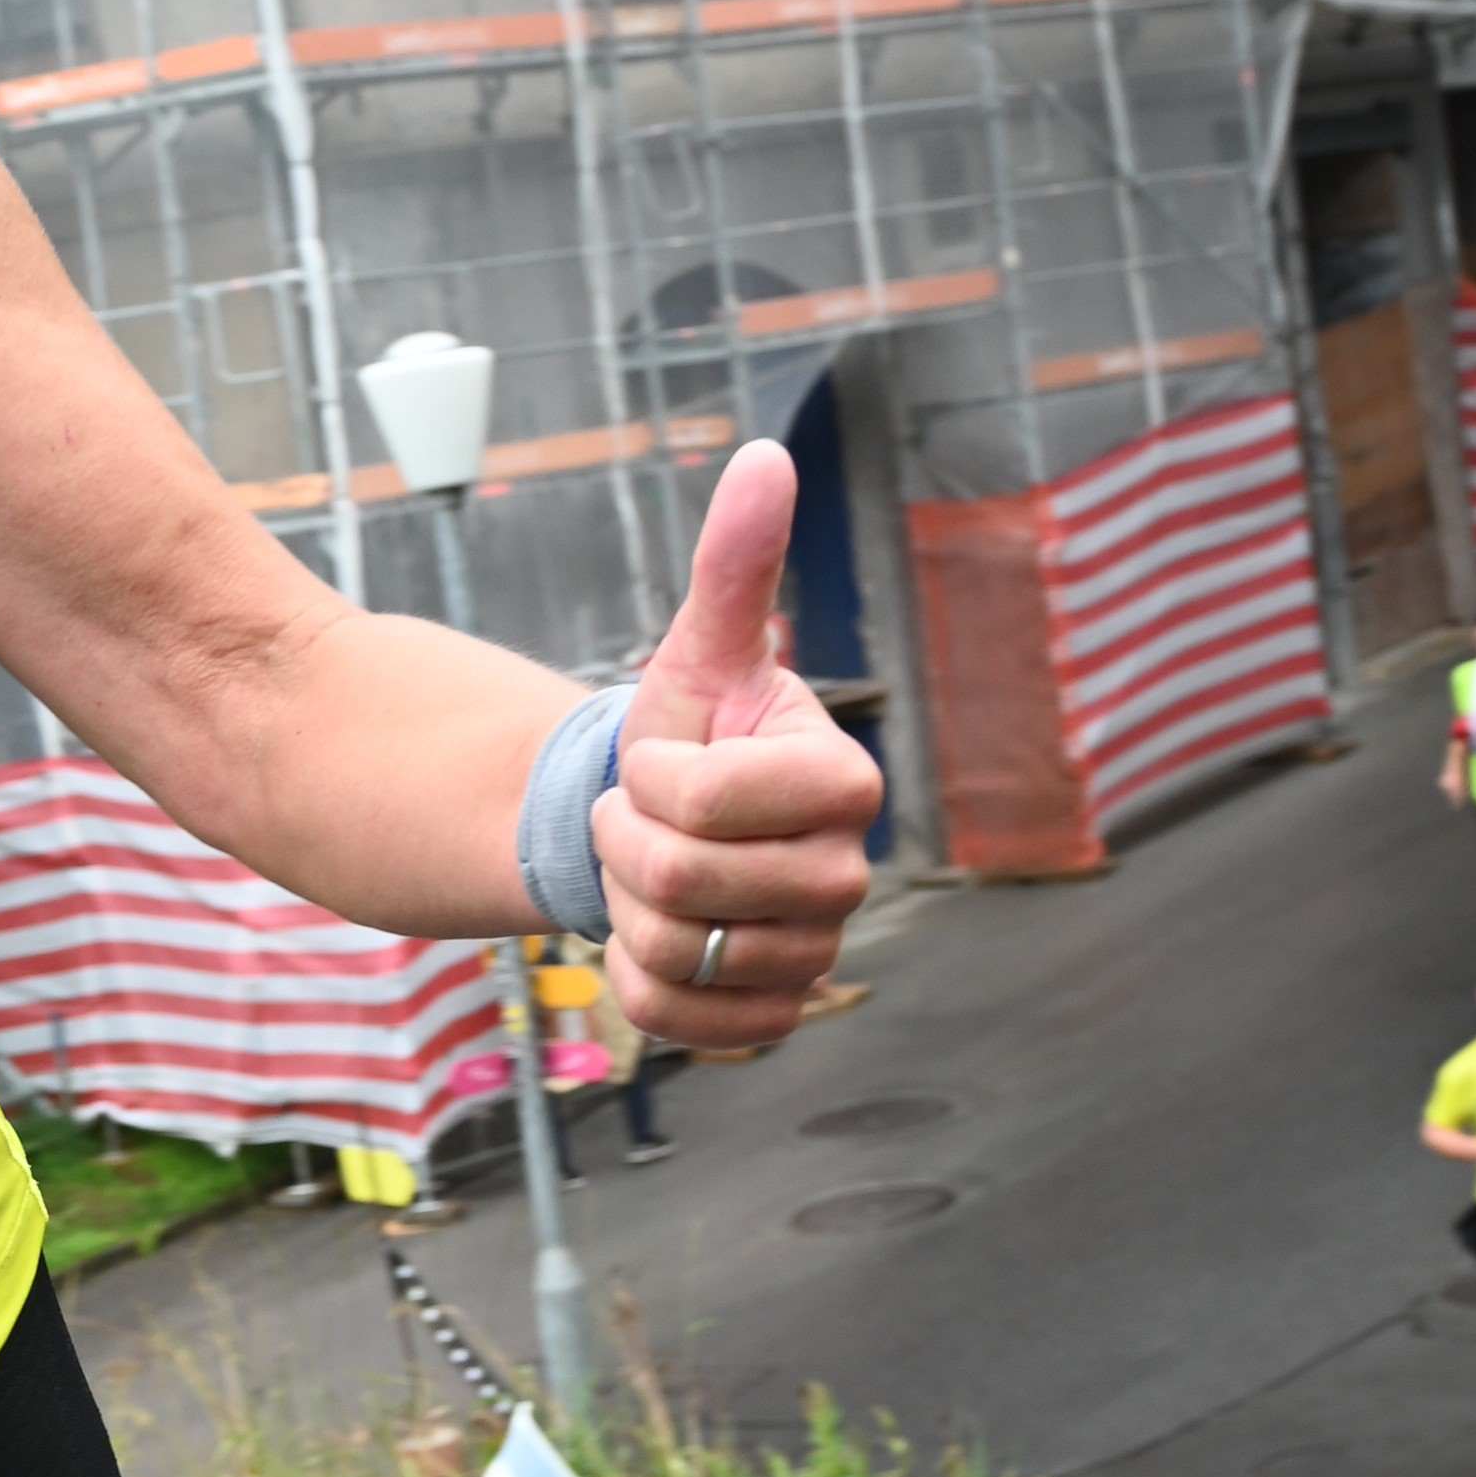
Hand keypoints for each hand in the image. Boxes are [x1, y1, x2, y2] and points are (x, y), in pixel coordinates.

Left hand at [596, 443, 883, 1060]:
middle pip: (678, 877)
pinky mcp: (773, 1020)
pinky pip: (677, 1020)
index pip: (704, 800)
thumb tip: (765, 456)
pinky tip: (654, 939)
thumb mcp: (699, 650)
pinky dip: (637, 982)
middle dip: (625, 839)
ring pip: (672, 949)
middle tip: (641, 816)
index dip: (650, 778)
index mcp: (846, 784)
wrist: (660, 831)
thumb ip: (734, 563)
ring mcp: (816, 957)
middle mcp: (850, 877)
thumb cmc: (688, 734)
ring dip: (627, 905)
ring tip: (652, 869)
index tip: (661, 760)